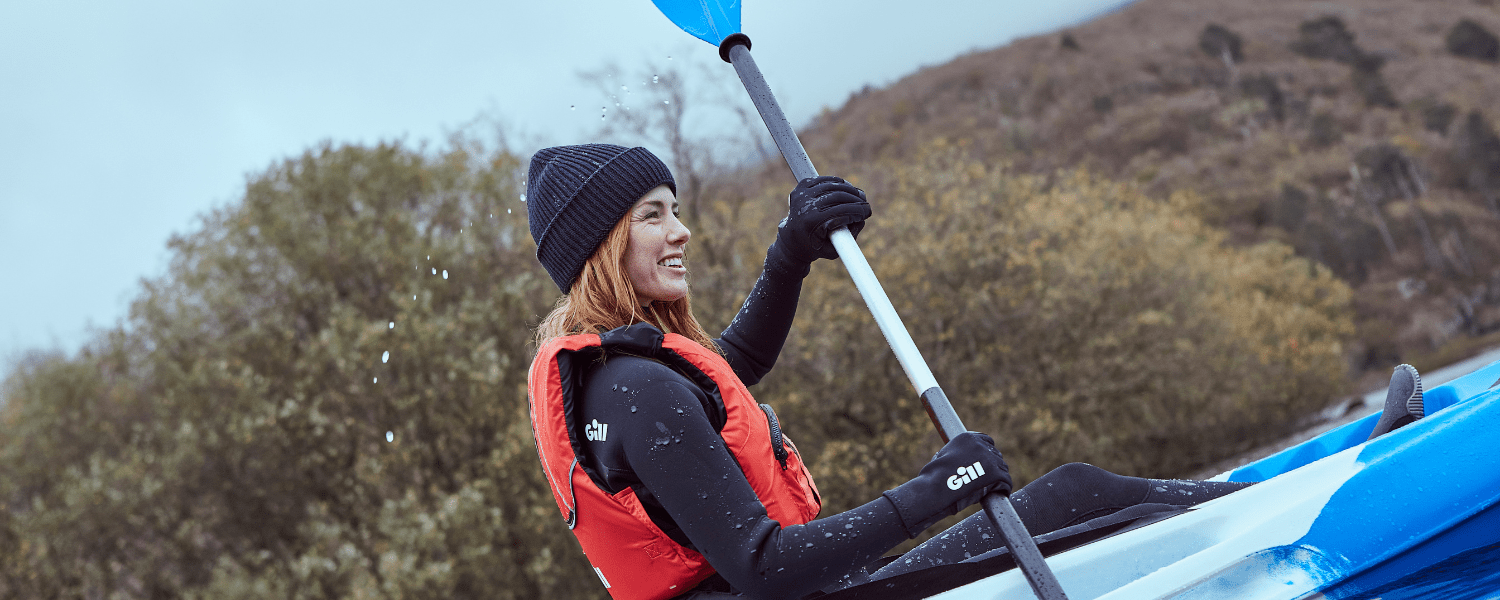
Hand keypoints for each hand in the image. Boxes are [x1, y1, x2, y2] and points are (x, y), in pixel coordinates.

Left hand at [775, 176, 871, 263]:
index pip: (842, 211)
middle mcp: (805, 206)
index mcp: (812, 223)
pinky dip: (838, 183)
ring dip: (849, 190)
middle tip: (865, 205)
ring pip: (833, 185)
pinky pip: (825, 180)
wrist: (791, 240)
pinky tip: (847, 188)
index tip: (867, 212)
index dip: (858, 211)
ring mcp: (802, 194)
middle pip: (838, 196)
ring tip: (859, 196)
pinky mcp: (802, 187)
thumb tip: (861, 218)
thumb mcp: (833, 251)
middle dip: (856, 200)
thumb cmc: (815, 248)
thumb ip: (849, 237)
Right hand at [882, 432, 1011, 537]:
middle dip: (994, 466)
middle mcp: (980, 445)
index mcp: (967, 438)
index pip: (987, 441)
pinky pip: (1006, 481)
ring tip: (995, 488)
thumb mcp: (942, 457)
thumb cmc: (933, 477)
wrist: (935, 487)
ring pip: (1003, 468)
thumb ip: (955, 455)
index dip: (988, 453)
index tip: (987, 463)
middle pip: (996, 455)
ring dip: (1000, 478)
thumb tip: (956, 460)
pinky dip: (1005, 488)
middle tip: (989, 479)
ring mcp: (989, 459)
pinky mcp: (996, 474)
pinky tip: (1001, 494)